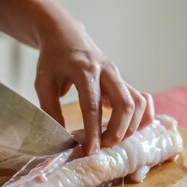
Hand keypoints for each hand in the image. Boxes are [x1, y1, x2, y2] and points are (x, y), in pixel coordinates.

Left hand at [35, 24, 153, 154]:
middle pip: (124, 105)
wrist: (67, 36)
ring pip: (138, 103)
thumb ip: (50, 109)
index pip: (92, 105)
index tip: (90, 150)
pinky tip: (129, 128)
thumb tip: (61, 137)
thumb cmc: (54, 60)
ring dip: (130, 127)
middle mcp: (107, 71)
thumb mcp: (43, 83)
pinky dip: (143, 117)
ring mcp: (119, 76)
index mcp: (84, 70)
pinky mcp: (124, 81)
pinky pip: (143, 100)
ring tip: (112, 140)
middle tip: (103, 147)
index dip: (93, 131)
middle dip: (117, 132)